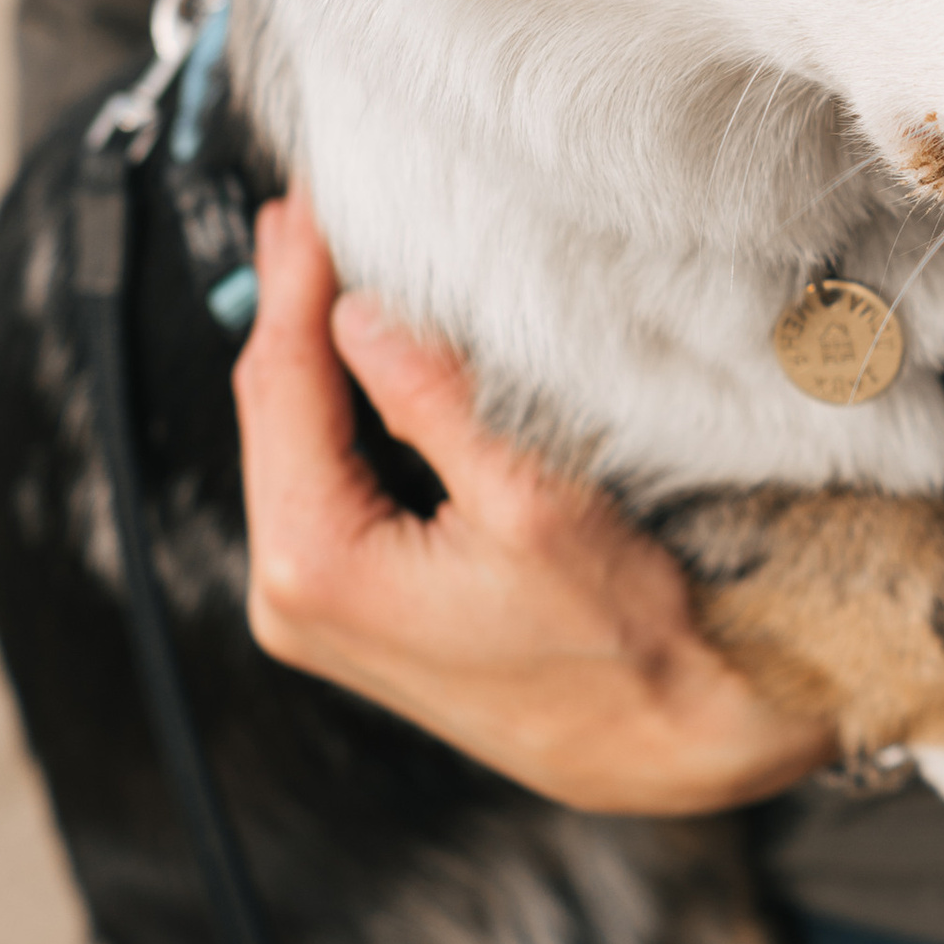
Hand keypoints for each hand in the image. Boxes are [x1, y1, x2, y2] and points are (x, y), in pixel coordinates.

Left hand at [235, 191, 832, 812]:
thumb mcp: (534, 500)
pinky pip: (325, 484)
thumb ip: (435, 397)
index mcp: (318, 565)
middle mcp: (295, 596)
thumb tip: (366, 310)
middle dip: (295, 305)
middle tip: (313, 208)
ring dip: (316, 352)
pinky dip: (341, 410)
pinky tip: (364, 355)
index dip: (297, 278)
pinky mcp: (358, 610)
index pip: (282, 382)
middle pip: (273, 409)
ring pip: (295, 444)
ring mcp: (320, 611)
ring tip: (332, 260)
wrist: (670, 744)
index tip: (314, 199)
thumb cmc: (624, 647)